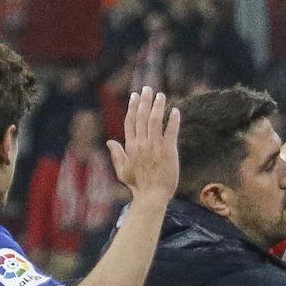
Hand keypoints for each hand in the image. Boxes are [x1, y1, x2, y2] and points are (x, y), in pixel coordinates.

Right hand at [107, 86, 179, 204]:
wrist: (151, 196)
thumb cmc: (138, 186)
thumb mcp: (122, 171)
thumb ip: (117, 155)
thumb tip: (110, 141)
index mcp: (131, 146)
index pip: (130, 121)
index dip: (132, 107)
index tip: (134, 96)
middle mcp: (141, 143)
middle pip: (141, 116)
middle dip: (144, 100)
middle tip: (147, 88)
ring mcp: (155, 146)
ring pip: (155, 120)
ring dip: (158, 106)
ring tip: (161, 95)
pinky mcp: (168, 151)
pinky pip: (170, 131)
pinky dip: (173, 120)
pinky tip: (175, 110)